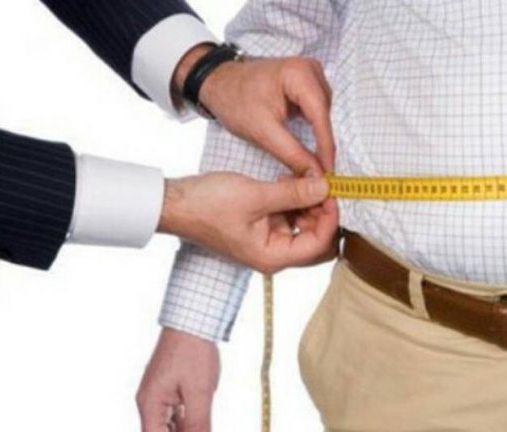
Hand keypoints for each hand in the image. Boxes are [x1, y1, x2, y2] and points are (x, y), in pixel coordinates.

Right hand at [137, 329, 218, 431]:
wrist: (194, 320)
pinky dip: (187, 419)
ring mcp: (159, 393)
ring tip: (201, 425)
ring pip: (169, 424)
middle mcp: (150, 401)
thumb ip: (198, 423)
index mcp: (150, 403)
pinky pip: (176, 412)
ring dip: (185, 428)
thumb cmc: (193, 350)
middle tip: (201, 428)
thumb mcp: (200, 391)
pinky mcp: (169, 387)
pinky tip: (200, 420)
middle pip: (161, 431)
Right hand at [157, 172, 338, 273]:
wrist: (174, 203)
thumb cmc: (206, 205)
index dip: (330, 217)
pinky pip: (289, 218)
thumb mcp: (256, 195)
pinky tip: (287, 182)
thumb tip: (324, 187)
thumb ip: (294, 193)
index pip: (319, 244)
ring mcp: (268, 242)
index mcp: (272, 256)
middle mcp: (273, 254)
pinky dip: (293, 201)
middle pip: (316, 240)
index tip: (332, 191)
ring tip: (301, 179)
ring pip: (304, 227)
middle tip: (321, 185)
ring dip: (309, 204)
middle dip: (322, 213)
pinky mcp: (262, 228)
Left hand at [174, 45, 334, 174]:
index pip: (320, 116)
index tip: (328, 173)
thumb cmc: (234, 100)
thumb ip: (292, 154)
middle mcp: (310, 70)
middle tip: (317, 174)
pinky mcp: (308, 85)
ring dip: (318, 139)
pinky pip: (318, 112)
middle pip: (325, 115)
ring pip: (324, 116)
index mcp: (300, 74)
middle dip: (322, 145)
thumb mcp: (263, 131)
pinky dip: (313, 130)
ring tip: (310, 162)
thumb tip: (316, 174)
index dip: (326, 148)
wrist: (219, 84)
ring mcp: (311, 76)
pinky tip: (306, 145)